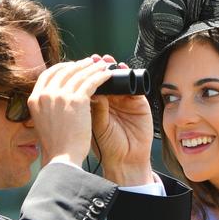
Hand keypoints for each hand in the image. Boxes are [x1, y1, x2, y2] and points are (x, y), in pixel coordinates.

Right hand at [27, 58, 113, 167]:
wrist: (61, 159)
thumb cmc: (56, 147)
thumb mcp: (43, 124)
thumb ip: (47, 109)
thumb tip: (55, 101)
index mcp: (34, 99)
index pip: (47, 75)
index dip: (61, 68)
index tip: (71, 67)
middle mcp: (46, 94)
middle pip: (64, 71)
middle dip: (78, 65)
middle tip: (89, 63)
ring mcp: (61, 95)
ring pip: (79, 74)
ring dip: (92, 67)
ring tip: (102, 65)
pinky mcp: (77, 100)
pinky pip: (91, 81)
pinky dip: (101, 76)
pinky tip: (108, 75)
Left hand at [89, 54, 154, 185]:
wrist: (126, 160)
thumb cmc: (107, 146)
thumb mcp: (95, 124)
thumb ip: (92, 107)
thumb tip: (83, 86)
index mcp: (97, 105)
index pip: (90, 85)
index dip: (85, 75)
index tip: (78, 66)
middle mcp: (111, 101)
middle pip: (104, 78)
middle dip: (99, 68)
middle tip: (94, 59)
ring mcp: (125, 101)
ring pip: (119, 78)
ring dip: (114, 68)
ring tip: (107, 62)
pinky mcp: (139, 103)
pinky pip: (135, 85)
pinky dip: (129, 75)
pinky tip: (123, 70)